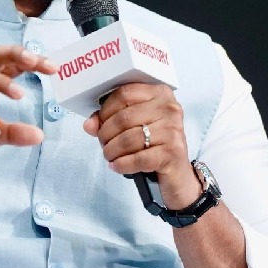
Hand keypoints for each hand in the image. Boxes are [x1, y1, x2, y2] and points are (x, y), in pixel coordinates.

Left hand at [84, 83, 201, 207]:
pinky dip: (122, 164)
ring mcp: (173, 130)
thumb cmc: (154, 144)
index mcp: (160, 93)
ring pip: (129, 139)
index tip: (99, 122)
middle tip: (103, 143)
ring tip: (109, 156)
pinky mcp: (172, 153)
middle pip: (124, 117)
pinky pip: (138, 158)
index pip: (125, 93)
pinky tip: (117, 166)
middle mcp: (169, 109)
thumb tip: (89, 124)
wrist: (177, 173)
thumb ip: (110, 120)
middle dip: (106, 133)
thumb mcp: (134, 126)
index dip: (106, 109)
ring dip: (112, 150)